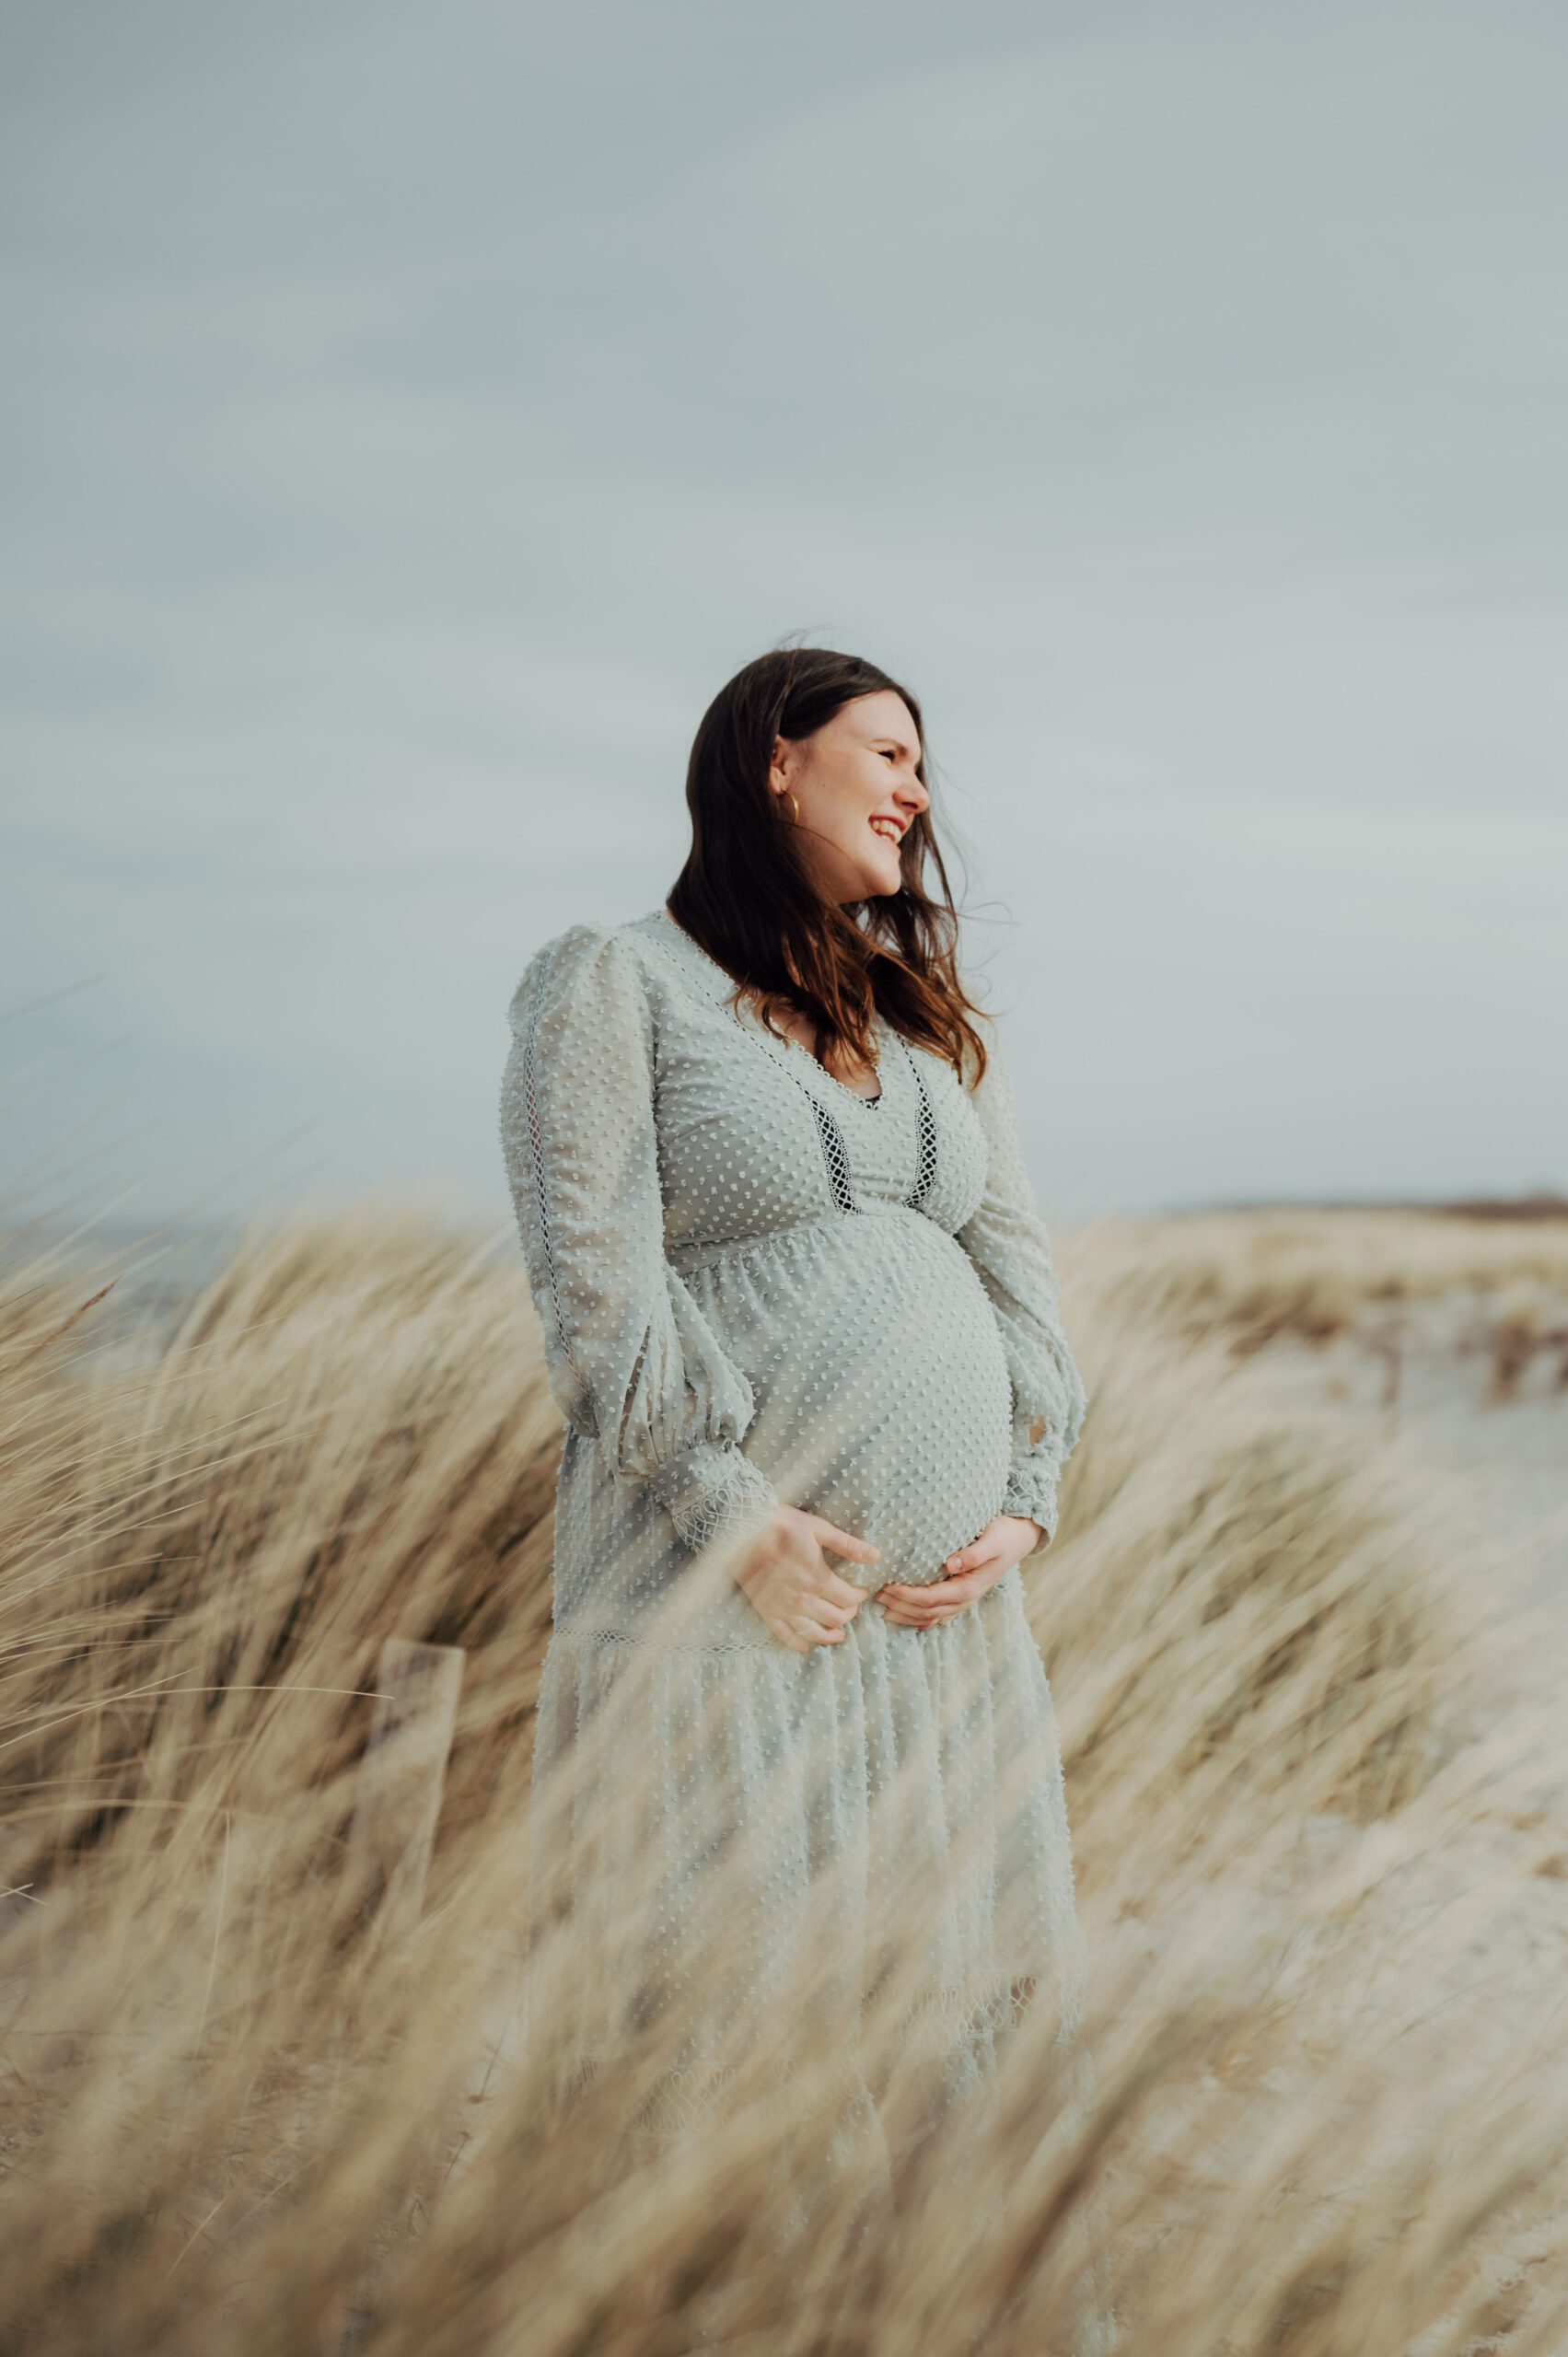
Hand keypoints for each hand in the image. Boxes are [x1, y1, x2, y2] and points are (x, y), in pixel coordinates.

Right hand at [732, 1504, 880, 1655]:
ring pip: (814, 1632)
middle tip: (850, 1608)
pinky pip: (785, 1636)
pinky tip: (806, 1645)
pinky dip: (799, 1644)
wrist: (742, 1529)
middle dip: (848, 1615)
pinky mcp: (766, 1611)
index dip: (859, 1597)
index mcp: (818, 1578)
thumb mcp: (818, 1529)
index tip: (861, 1592)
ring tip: (838, 1635)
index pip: (849, 1599)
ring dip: (829, 1636)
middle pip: (835, 1618)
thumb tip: (875, 1555)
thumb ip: (848, 1545)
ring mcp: (783, 1608)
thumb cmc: (780, 1525)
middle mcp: (803, 1599)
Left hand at [877, 1515, 1044, 1629]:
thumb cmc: (1004, 1534)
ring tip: (883, 1609)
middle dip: (900, 1606)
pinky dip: (920, 1618)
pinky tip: (906, 1616)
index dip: (907, 1596)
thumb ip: (973, 1553)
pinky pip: (938, 1614)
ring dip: (906, 1615)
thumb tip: (950, 1564)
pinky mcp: (962, 1595)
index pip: (931, 1597)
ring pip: (931, 1617)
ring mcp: (965, 1600)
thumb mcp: (992, 1539)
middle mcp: (966, 1598)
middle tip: (875, 1596)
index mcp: (970, 1587)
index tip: (886, 1587)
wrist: (1020, 1537)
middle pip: (927, 1611)